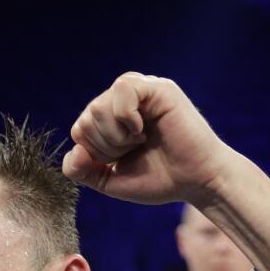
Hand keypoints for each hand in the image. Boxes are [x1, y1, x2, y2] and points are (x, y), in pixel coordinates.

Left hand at [62, 73, 235, 205]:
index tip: (123, 159)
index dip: (95, 153)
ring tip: (141, 140)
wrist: (195, 182)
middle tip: (135, 149)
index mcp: (111, 119)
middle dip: (106, 146)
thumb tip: (74, 149)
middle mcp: (123, 101)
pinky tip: (143, 129)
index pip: (79, 129)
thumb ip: (81, 169)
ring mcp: (141, 92)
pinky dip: (127, 118)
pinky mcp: (157, 88)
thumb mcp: (109, 180)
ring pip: (98, 106)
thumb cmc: (158, 180)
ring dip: (116, 136)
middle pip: (86, 118)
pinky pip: (122, 89)